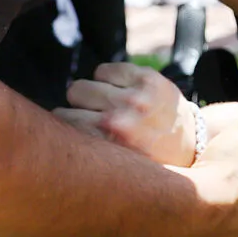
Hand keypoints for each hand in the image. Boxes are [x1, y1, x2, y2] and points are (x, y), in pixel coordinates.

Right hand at [57, 62, 197, 167]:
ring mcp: (136, 96)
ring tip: (106, 106)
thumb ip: (85, 154)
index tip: (70, 129)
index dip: (64, 123)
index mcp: (107, 144)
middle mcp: (120, 118)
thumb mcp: (113, 168)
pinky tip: (118, 92)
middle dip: (79, 105)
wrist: (191, 148)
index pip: (62, 119)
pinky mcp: (148, 78)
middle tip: (92, 117)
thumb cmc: (144, 163)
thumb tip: (47, 139)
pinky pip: (106, 68)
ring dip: (93, 93)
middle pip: (73, 92)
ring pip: (88, 80)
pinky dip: (107, 78)